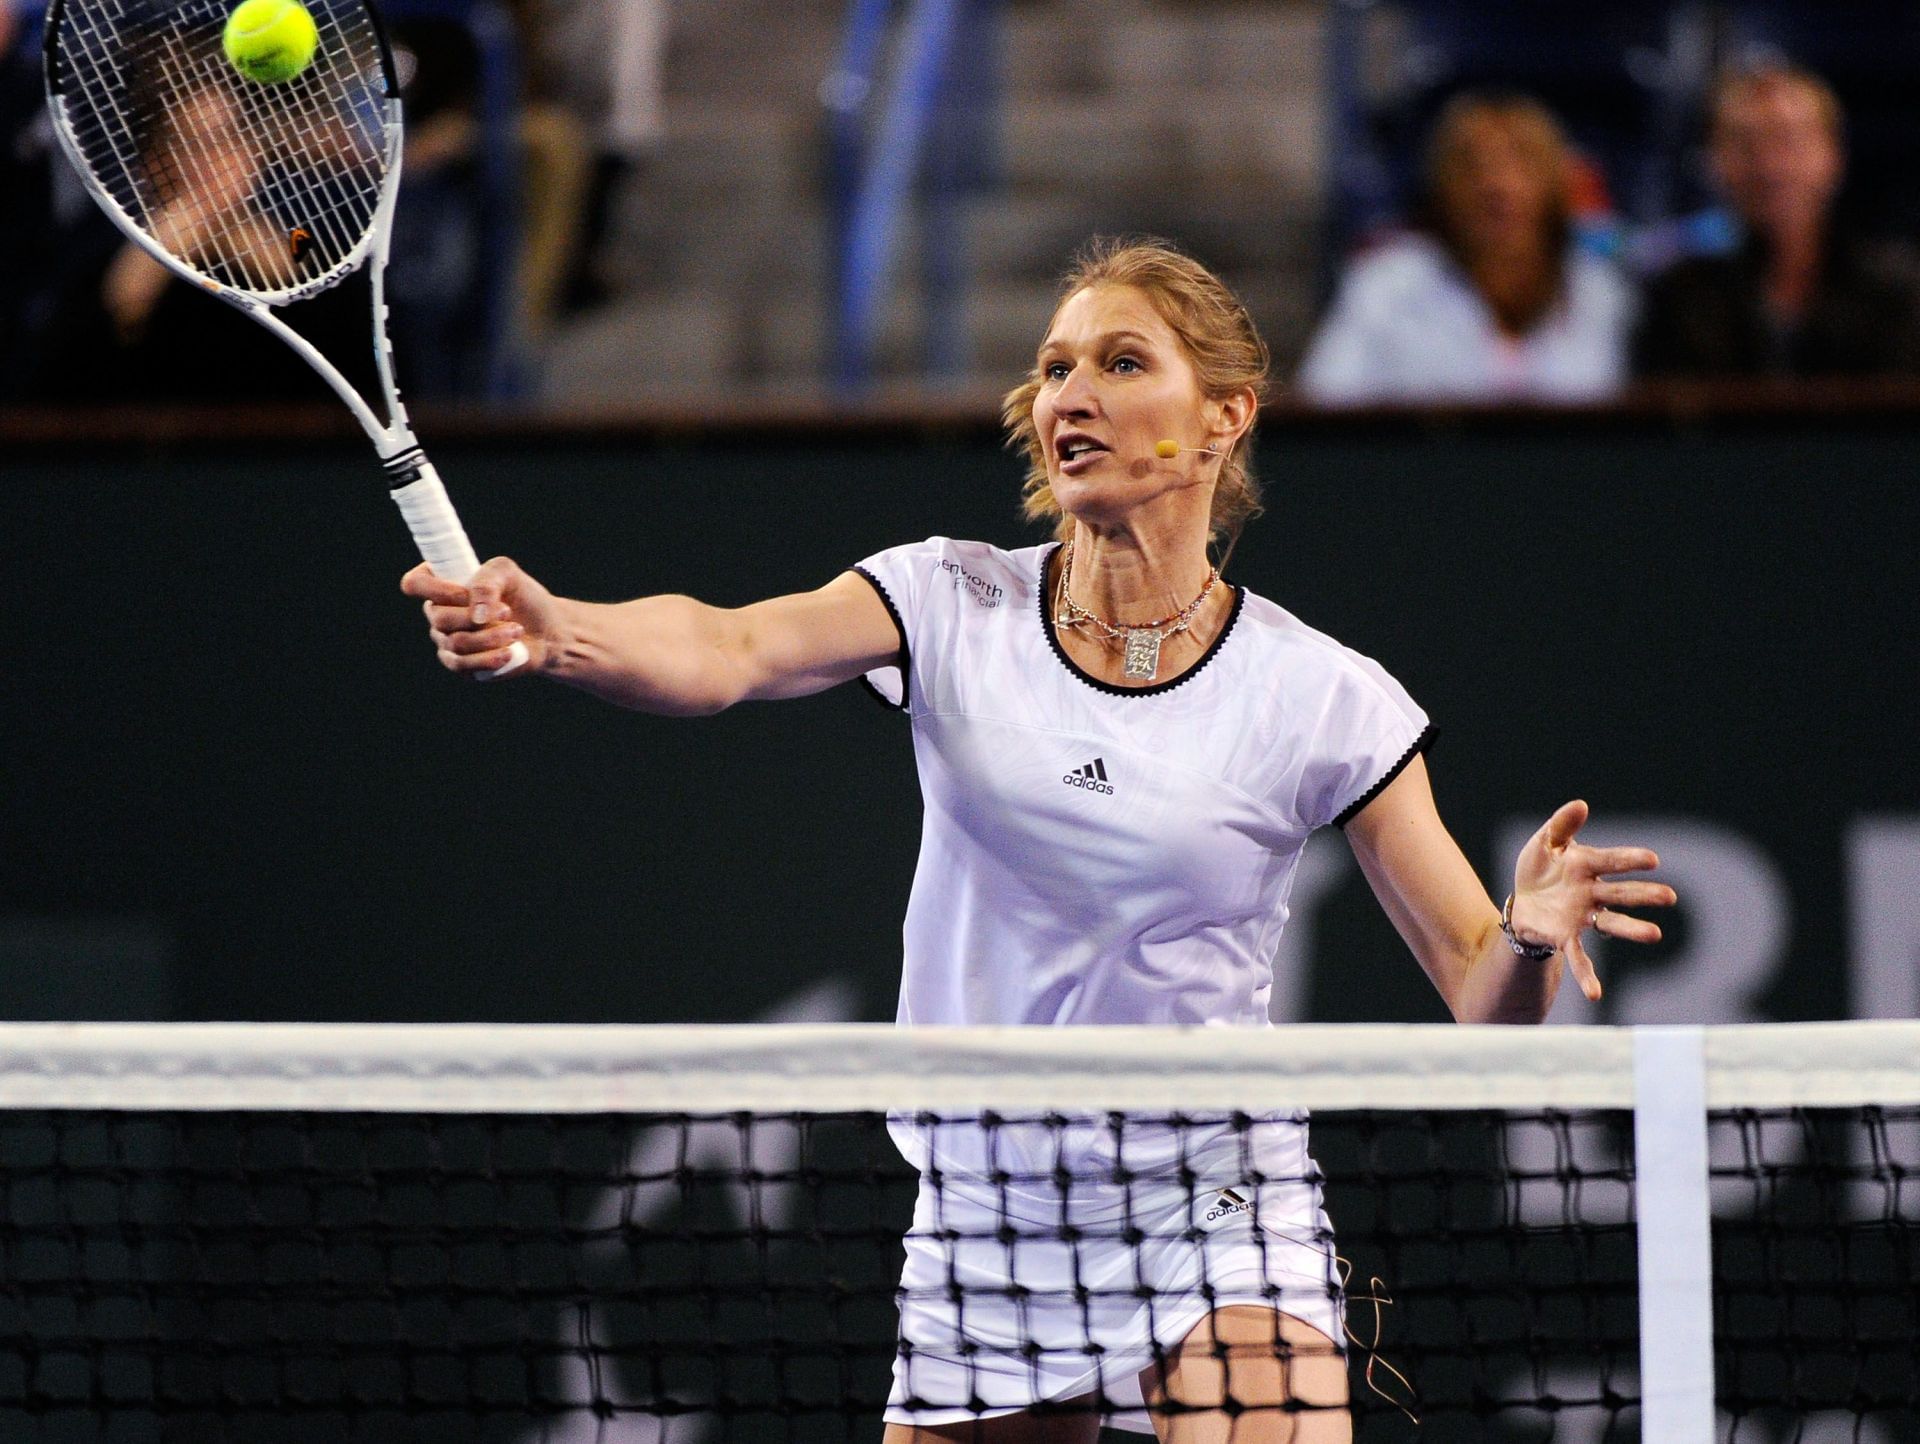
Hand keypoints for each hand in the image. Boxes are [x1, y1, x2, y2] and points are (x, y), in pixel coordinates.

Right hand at [401, 555, 559, 676]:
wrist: (546, 629)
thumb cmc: (523, 596)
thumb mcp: (507, 573)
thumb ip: (487, 580)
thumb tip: (475, 614)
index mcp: (441, 585)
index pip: (415, 583)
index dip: (437, 589)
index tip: (467, 592)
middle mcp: (438, 614)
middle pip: (438, 617)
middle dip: (475, 614)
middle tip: (508, 611)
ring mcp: (447, 641)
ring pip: (455, 642)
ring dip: (490, 636)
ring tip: (516, 630)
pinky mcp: (462, 665)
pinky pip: (462, 665)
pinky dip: (488, 658)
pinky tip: (509, 651)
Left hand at [1510, 800, 1676, 1002]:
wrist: (1520, 899)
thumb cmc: (1539, 869)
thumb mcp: (1544, 843)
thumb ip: (1562, 825)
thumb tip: (1581, 804)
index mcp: (1587, 866)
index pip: (1612, 861)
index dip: (1631, 859)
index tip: (1653, 860)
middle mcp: (1592, 893)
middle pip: (1621, 893)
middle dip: (1644, 894)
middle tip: (1670, 896)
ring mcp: (1582, 917)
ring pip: (1611, 924)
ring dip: (1632, 929)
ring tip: (1655, 935)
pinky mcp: (1566, 937)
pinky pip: (1580, 958)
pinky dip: (1588, 975)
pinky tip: (1596, 994)